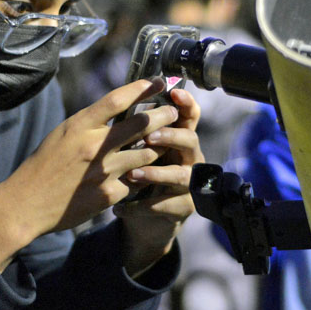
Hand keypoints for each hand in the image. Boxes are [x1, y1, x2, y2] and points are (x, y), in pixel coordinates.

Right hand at [0, 78, 186, 270]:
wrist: (26, 204)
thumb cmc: (44, 165)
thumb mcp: (63, 134)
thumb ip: (90, 123)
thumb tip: (118, 109)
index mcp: (79, 126)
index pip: (117, 99)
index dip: (142, 88)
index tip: (158, 81)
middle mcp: (93, 146)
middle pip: (141, 124)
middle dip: (163, 116)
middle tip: (173, 112)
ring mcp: (103, 171)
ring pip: (146, 153)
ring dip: (157, 147)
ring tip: (163, 142)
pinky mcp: (109, 194)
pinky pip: (137, 180)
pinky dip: (141, 176)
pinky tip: (143, 174)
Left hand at [113, 87, 203, 277]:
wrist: (142, 216)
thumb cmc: (137, 172)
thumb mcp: (134, 148)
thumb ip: (134, 128)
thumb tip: (119, 99)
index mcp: (178, 137)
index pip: (189, 116)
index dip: (186, 104)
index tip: (174, 93)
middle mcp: (189, 158)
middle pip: (190, 140)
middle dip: (171, 137)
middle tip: (149, 138)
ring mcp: (189, 184)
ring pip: (181, 175)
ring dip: (156, 174)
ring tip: (131, 174)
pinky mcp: (183, 208)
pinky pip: (166, 206)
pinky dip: (142, 206)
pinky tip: (120, 207)